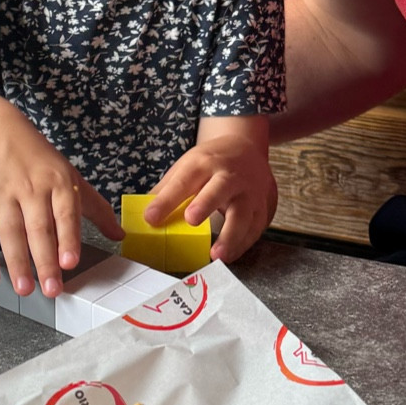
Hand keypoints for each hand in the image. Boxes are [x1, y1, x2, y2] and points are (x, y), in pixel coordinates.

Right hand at [0, 106, 120, 296]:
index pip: (65, 213)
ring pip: (10, 233)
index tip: (69, 262)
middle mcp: (30, 188)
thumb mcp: (70, 177)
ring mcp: (2, 194)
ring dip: (17, 263)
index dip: (68, 238)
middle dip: (44, 261)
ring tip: (25, 289)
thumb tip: (120, 236)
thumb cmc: (38, 161)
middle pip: (38, 228)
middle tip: (52, 289)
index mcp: (57, 182)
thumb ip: (96, 209)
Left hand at [145, 117, 276, 264]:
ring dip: (232, 236)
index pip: (183, 182)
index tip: (151, 218)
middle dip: (206, 203)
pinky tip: (230, 256)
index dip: (166, 200)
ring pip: (244, 213)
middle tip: (191, 220)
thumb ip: (166, 190)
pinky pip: (255, 228)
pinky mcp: (262, 207)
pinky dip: (243, 244)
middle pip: (220, 188)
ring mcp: (249, 191)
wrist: (247, 149)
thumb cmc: (212, 163)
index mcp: (204, 163)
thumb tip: (143, 218)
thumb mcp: (187, 166)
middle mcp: (229, 174)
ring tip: (217, 255)